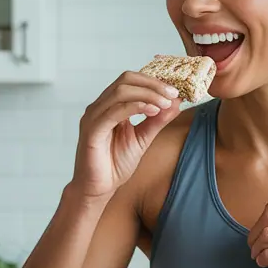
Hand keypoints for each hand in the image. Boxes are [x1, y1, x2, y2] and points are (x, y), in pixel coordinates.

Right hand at [70, 72, 180, 199]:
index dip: (155, 82)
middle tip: (173, 93)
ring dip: (148, 94)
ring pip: (120, 91)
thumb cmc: (115, 164)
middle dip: (153, 84)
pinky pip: (113, 112)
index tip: (175, 90)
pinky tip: (152, 110)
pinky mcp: (91, 130)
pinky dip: (135, 107)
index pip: (132, 81)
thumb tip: (175, 103)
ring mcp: (93, 116)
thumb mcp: (143, 139)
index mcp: (111, 106)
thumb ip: (156, 121)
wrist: (98, 188)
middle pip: (126, 79)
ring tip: (166, 102)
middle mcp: (100, 106)